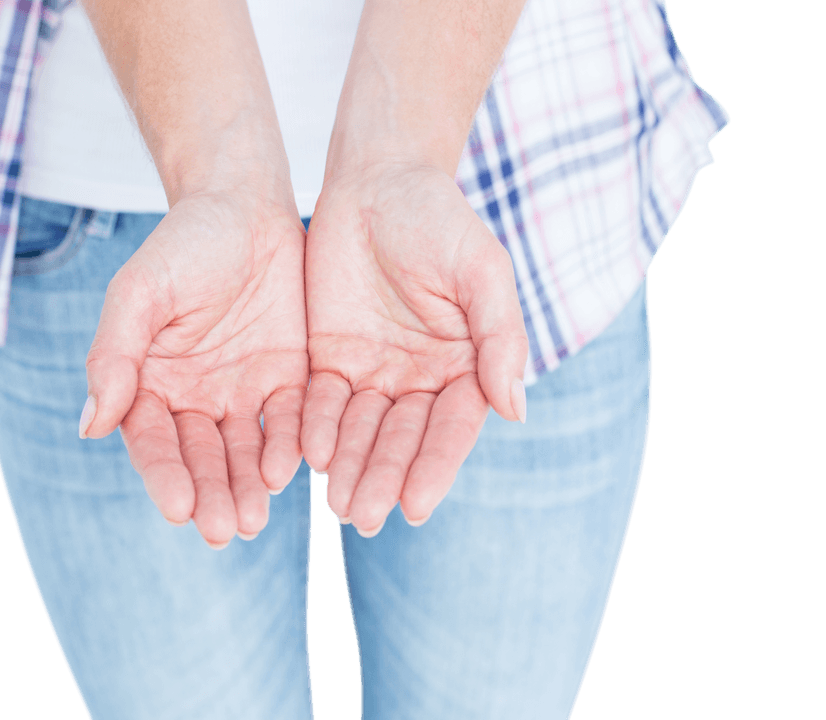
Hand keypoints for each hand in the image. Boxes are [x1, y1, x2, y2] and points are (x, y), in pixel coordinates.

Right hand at [80, 192, 307, 549]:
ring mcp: (243, 389)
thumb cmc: (183, 243)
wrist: (245, 205)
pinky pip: (289, 419)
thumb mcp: (141, 292)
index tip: (179, 508)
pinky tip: (292, 469)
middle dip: (211, 494)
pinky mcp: (288, 377)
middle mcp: (196, 396)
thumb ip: (116, 355)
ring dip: (249, 484)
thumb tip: (90, 425)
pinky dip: (290, 444)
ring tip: (255, 517)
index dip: (165, 475)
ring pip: (246, 449)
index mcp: (151, 382)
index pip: (154, 440)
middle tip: (223, 530)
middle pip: (202, 457)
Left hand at [302, 164, 528, 536]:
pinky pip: (322, 403)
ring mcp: (375, 371)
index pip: (452, 429)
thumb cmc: (439, 219)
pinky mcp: (330, 359)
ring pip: (361, 431)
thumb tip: (516, 410)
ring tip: (337, 505)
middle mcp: (421, 378)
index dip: (435, 467)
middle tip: (363, 518)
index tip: (415, 507)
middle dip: (385, 478)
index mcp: (466, 365)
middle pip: (402, 440)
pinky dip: (317, 429)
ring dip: (350, 468)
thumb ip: (500, 336)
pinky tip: (309, 456)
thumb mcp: (481, 271)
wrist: (375, 179)